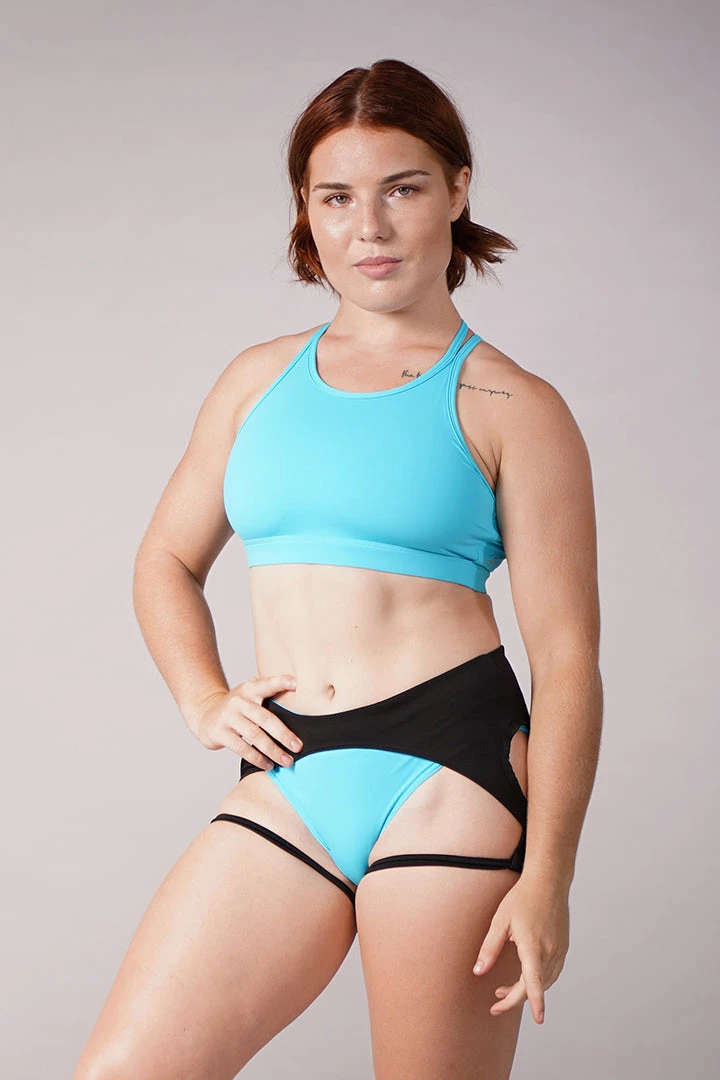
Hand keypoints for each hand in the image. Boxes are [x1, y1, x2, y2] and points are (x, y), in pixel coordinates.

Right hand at [193, 673, 303, 768]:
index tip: (296, 684)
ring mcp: (228, 717)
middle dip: (284, 734)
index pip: (266, 684)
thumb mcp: (249, 693)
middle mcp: (238, 701)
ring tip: (286, 761)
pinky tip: (268, 765)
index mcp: (249, 689)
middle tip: (298, 747)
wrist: (206, 715)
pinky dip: (257, 758)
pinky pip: (242, 748)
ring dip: (273, 751)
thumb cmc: (237, 707)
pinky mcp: (220, 733)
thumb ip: (269, 689)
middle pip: (265, 718)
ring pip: (255, 735)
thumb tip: (300, 686)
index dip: (281, 682)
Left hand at [472, 874, 569, 1024]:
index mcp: (533, 945)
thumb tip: (478, 972)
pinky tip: (525, 976)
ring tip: (503, 989)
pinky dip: (538, 980)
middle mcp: (549, 951)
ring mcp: (559, 950)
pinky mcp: (563, 947)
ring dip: (526, 990)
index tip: (538, 1020)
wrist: (549, 882)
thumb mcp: (500, 921)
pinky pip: (552, 972)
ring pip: (545, 981)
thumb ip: (489, 948)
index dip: (536, 1002)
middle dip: (514, 999)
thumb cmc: (522, 898)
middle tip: (495, 1004)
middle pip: (535, 986)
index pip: (535, 981)